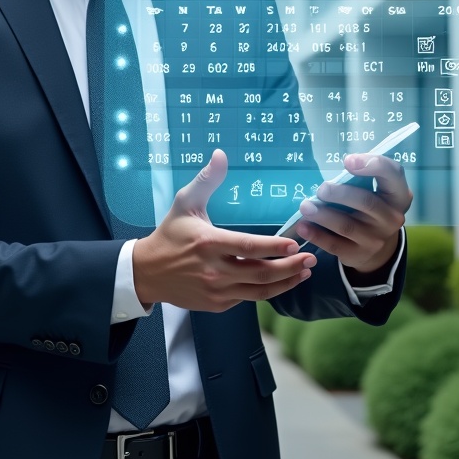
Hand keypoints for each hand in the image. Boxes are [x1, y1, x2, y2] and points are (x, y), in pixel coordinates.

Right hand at [132, 150, 315, 312]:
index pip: (248, 247)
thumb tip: (221, 154)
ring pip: (259, 291)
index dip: (274, 246)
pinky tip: (280, 280)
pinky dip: (266, 290)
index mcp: (208, 243)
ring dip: (285, 282)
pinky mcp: (217, 304)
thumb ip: (207, 180)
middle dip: (290, 267)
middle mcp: (214, 270)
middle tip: (311, 259)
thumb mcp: (185, 203)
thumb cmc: (169, 234)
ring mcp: (216, 290)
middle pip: (261, 273)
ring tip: (304, 273)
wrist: (147, 272)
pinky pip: (247, 298)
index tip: (295, 243)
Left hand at [295, 154, 412, 272]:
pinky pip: (335, 244)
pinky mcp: (358, 254)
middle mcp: (392, 217)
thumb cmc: (371, 209)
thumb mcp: (375, 192)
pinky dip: (316, 235)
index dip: (372, 164)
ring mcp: (376, 239)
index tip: (347, 161)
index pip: (393, 174)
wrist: (378, 248)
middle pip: (366, 201)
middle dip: (340, 194)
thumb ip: (361, 180)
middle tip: (321, 189)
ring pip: (347, 225)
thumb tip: (331, 177)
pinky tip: (303, 226)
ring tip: (305, 206)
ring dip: (323, 215)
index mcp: (398, 195)